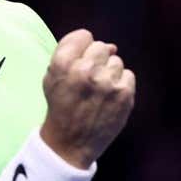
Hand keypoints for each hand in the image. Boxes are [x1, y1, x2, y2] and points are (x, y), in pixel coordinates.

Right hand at [40, 29, 135, 168]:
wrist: (70, 144)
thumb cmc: (61, 106)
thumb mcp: (51, 77)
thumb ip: (71, 53)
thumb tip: (111, 46)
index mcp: (63, 64)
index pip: (83, 36)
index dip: (83, 48)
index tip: (81, 61)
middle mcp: (85, 70)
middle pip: (101, 47)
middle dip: (96, 61)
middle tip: (90, 80)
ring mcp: (107, 82)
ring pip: (116, 61)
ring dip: (109, 73)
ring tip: (99, 92)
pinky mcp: (124, 94)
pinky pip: (128, 75)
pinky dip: (121, 84)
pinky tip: (109, 98)